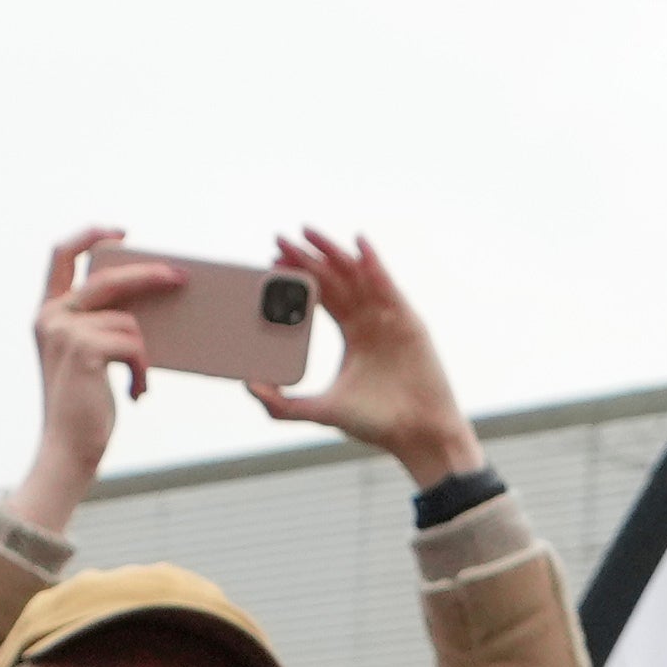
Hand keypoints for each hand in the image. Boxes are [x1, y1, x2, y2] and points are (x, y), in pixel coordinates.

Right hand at [12, 225, 170, 532]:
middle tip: (181, 277)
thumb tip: (148, 298)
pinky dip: (142, 369)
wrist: (67, 450)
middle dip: (149, 274)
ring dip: (142, 353)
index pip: (61, 254)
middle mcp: (50, 316)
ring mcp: (64, 331)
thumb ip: (101, 323)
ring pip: (128, 319)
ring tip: (137, 380)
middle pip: (107, 276)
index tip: (121, 232)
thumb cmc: (82, 408)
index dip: (90, 235)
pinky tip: (136, 392)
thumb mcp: (87, 356)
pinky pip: (134, 343)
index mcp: (47, 313)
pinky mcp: (85, 349)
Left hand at [251, 232, 487, 484]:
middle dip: (308, 257)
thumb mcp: (321, 410)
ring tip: (306, 232)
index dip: (298, 278)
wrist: (417, 434)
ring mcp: (390, 317)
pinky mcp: (408, 319)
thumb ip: (282, 404)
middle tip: (279, 238)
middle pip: (335, 279)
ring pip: (357, 274)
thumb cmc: (376, 423)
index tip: (273, 263)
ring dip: (333, 251)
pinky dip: (373, 263)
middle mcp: (370, 320)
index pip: (321, 296)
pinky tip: (357, 244)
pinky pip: (387, 284)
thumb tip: (249, 386)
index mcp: (352, 334)